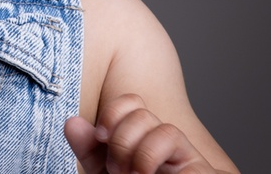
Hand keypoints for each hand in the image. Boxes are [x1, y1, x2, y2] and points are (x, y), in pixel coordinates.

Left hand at [64, 94, 217, 173]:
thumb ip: (89, 152)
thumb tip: (72, 122)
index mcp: (139, 139)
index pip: (131, 102)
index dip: (112, 112)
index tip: (99, 137)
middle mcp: (161, 143)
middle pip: (141, 111)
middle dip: (120, 139)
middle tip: (115, 169)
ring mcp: (182, 156)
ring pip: (161, 127)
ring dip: (138, 151)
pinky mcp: (198, 169)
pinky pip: (175, 144)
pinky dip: (149, 158)